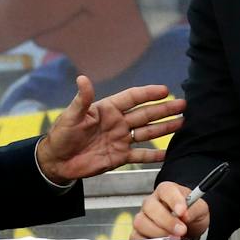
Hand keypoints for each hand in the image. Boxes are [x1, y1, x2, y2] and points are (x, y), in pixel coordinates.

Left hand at [35, 75, 184, 182]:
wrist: (57, 161)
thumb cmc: (61, 135)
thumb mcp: (71, 116)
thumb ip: (81, 99)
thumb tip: (82, 78)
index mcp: (107, 109)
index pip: (132, 98)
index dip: (149, 93)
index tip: (165, 90)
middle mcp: (117, 123)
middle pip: (145, 114)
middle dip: (164, 109)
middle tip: (183, 104)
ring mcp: (120, 139)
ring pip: (147, 132)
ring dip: (164, 128)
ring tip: (182, 122)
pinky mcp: (119, 156)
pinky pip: (140, 155)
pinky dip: (153, 155)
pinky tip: (167, 153)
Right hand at [132, 181, 210, 239]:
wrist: (188, 227)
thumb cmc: (191, 214)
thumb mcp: (200, 209)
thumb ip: (194, 210)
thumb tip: (186, 215)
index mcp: (166, 191)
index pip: (166, 190)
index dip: (174, 201)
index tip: (182, 211)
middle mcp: (151, 202)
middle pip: (150, 207)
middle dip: (167, 221)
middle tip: (181, 230)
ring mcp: (143, 217)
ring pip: (141, 223)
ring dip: (158, 233)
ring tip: (174, 239)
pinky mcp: (139, 233)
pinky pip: (136, 238)